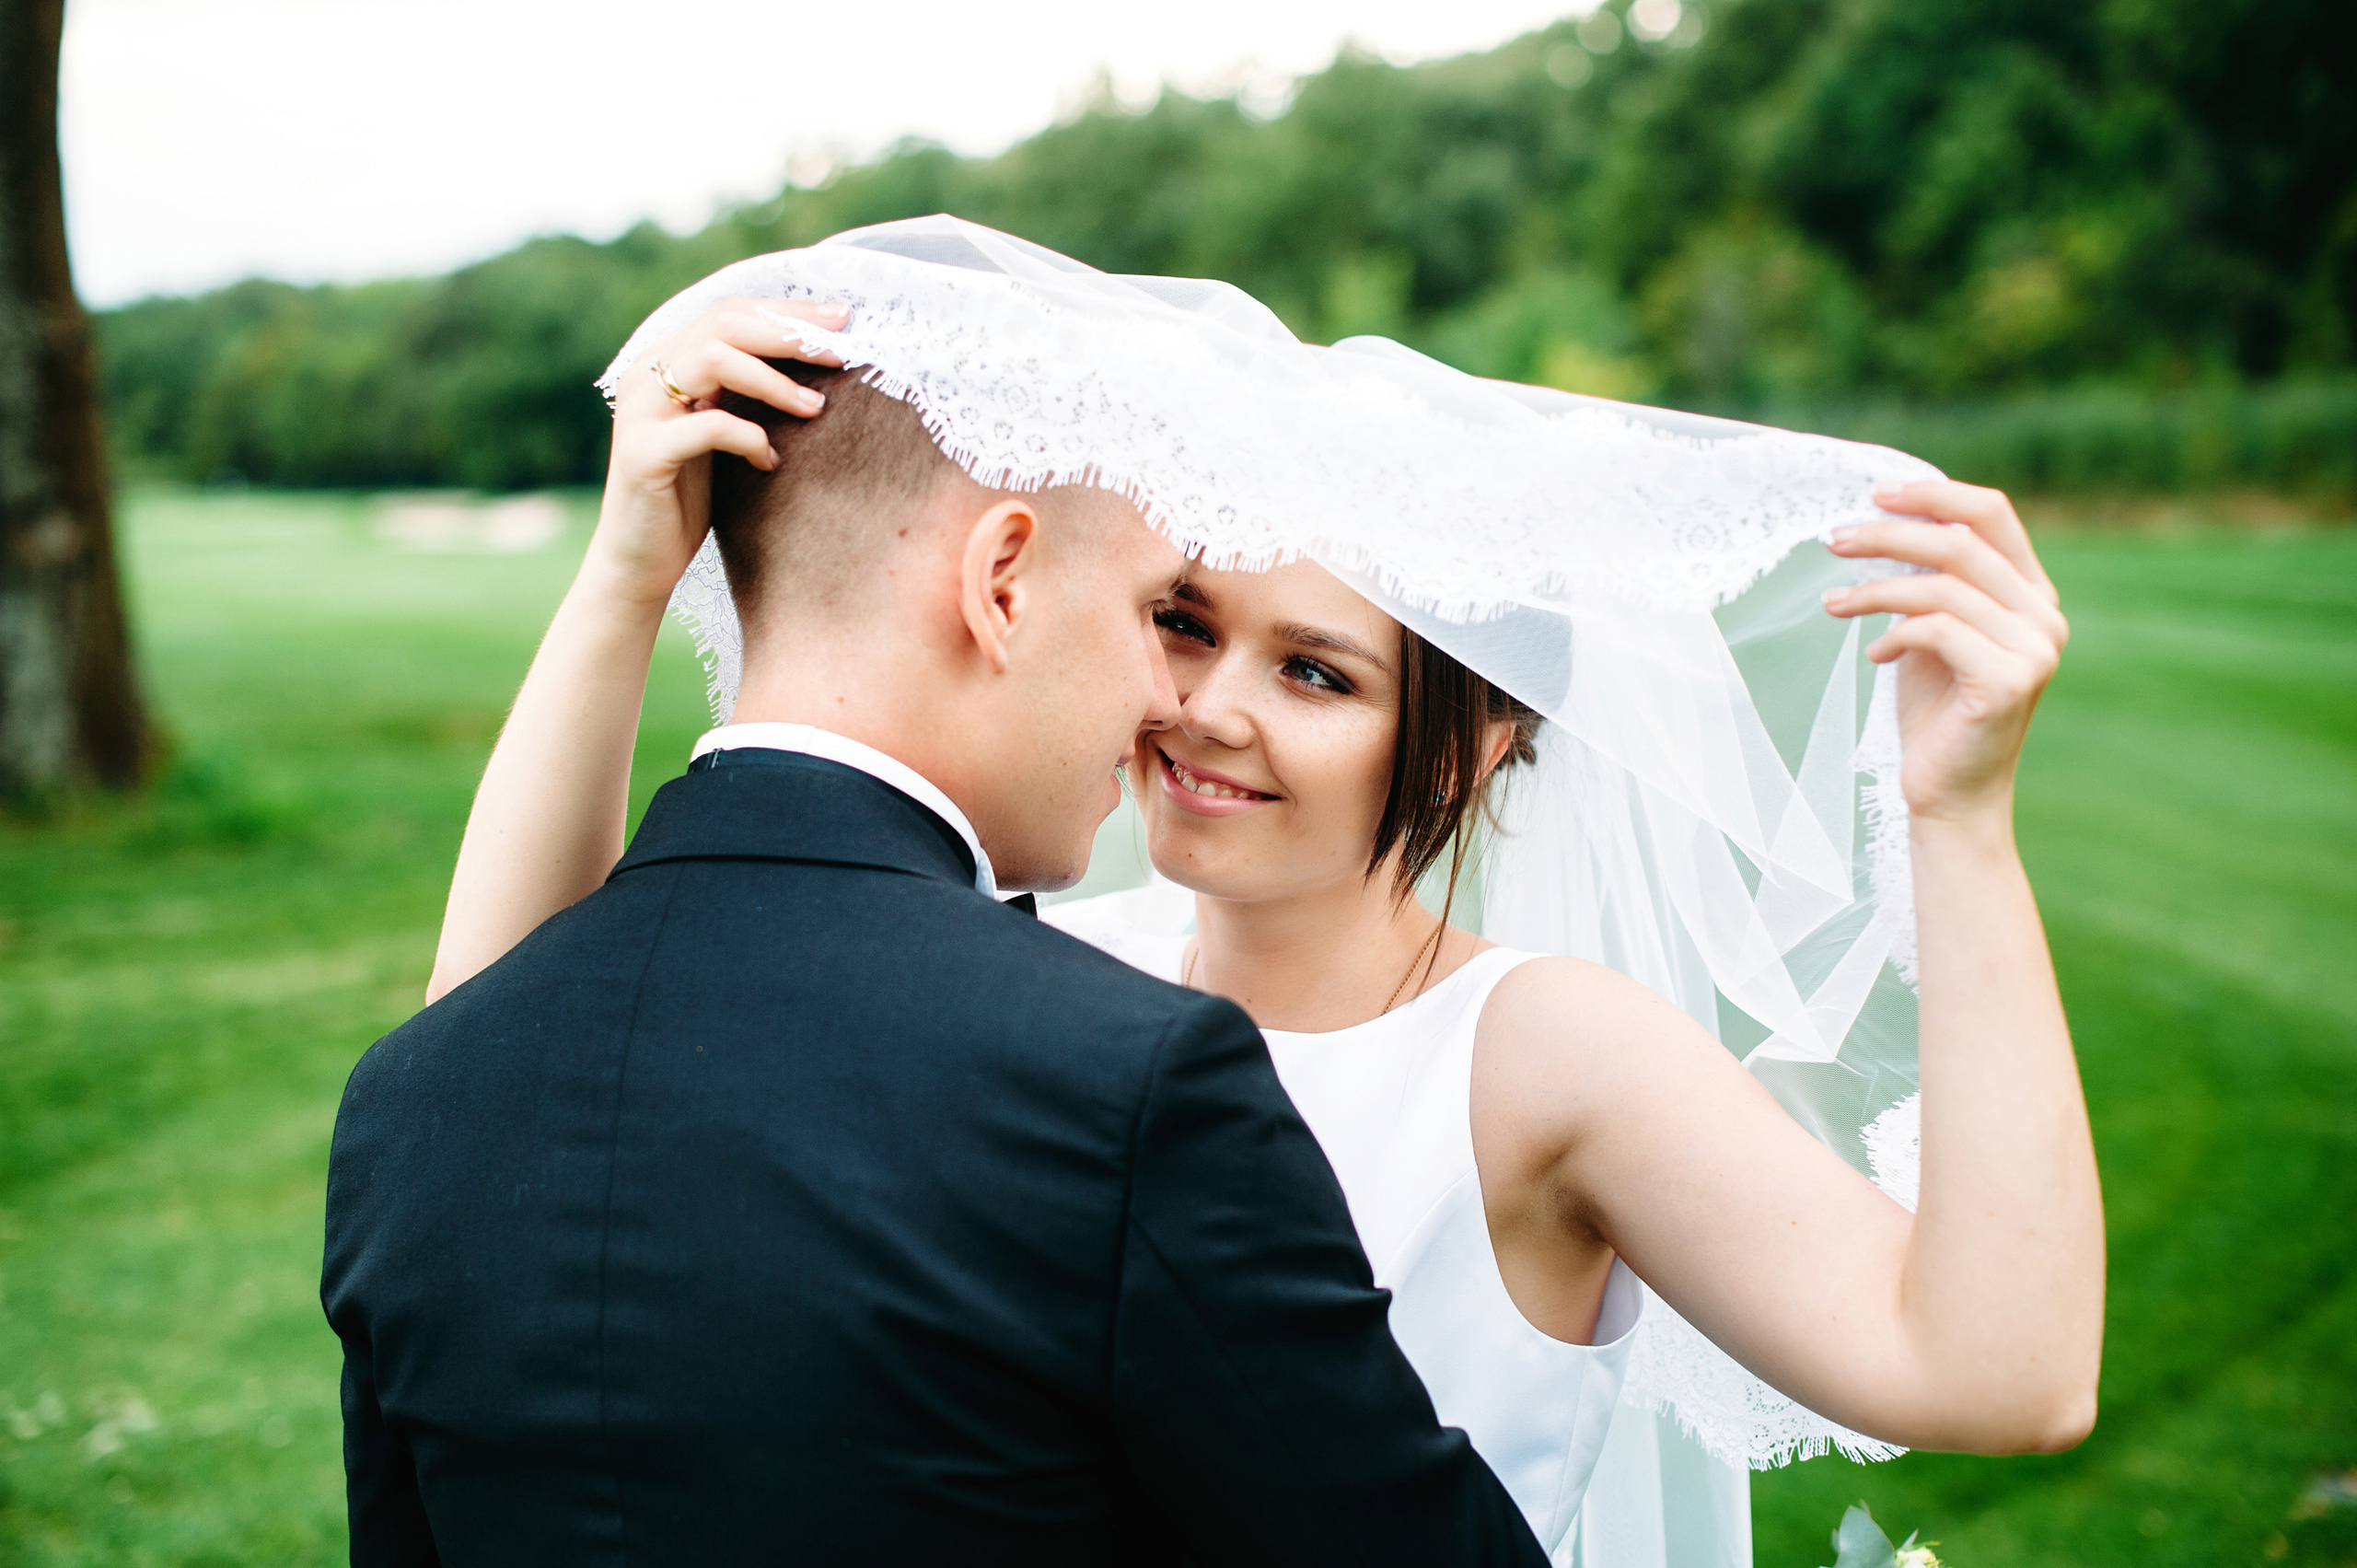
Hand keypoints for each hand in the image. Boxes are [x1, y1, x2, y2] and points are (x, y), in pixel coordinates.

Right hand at [586, 297, 848, 606]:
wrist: (637, 563)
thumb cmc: (688, 499)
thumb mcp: (721, 435)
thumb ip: (744, 395)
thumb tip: (815, 363)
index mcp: (665, 362)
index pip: (731, 314)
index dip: (788, 312)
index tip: (842, 321)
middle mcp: (646, 375)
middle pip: (725, 324)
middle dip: (790, 333)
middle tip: (840, 351)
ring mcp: (640, 411)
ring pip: (713, 360)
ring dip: (774, 382)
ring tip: (815, 408)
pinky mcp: (643, 453)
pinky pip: (709, 426)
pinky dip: (750, 438)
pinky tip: (770, 462)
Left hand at [1823, 480, 2067, 823]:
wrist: (1949, 793)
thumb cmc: (1936, 712)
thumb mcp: (1932, 633)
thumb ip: (1930, 582)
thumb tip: (1885, 523)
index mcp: (2031, 593)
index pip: (1993, 514)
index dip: (1935, 494)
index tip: (1877, 494)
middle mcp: (2043, 615)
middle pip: (1961, 543)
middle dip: (1889, 535)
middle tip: (1835, 539)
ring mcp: (2033, 649)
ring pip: (1942, 587)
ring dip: (1875, 589)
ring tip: (1834, 603)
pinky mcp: (2007, 681)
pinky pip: (1938, 631)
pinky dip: (1895, 635)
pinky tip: (1874, 656)